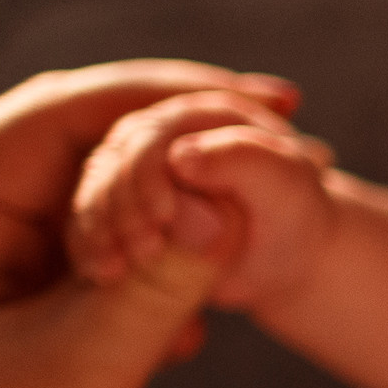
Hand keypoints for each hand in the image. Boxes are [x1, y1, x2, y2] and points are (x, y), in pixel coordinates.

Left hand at [0, 61, 294, 387]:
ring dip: (169, 217)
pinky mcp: (5, 362)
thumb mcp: (78, 376)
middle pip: (71, 156)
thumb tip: (231, 194)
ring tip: (254, 221)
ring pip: (87, 222)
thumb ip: (160, 280)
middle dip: (173, 143)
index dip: (159, 95)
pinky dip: (154, 282)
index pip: (52, 116)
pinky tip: (205, 320)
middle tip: (274, 135)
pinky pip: (90, 287)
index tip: (258, 100)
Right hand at [70, 88, 337, 314]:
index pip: (154, 134)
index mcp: (202, 112)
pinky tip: (103, 275)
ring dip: (100, 231)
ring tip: (117, 272)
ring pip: (97, 190)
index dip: (148, 175)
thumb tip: (180, 156)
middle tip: (142, 254)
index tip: (163, 220)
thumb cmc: (295, 214)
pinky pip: (92, 221)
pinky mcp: (124, 203)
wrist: (288, 252)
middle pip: (114, 161)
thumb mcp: (286, 183)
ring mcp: (137, 167)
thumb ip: (242, 161)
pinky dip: (92, 246)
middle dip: (120, 208)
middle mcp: (162, 132)